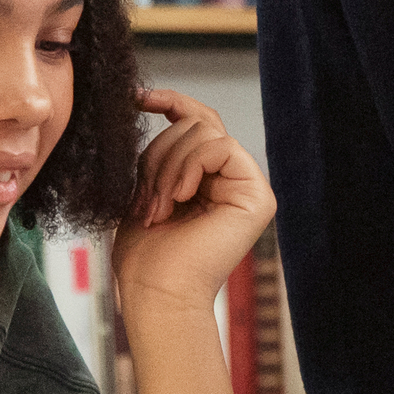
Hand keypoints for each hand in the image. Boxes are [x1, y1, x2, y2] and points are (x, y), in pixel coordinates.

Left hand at [109, 89, 274, 312]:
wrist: (157, 294)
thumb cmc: (146, 255)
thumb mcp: (146, 188)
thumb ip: (160, 153)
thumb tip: (150, 101)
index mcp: (211, 178)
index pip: (198, 121)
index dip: (170, 101)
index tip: (136, 99)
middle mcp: (235, 179)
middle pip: (196, 123)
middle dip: (159, 155)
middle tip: (147, 201)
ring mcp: (249, 187)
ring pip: (206, 131)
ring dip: (168, 166)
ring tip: (158, 207)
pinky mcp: (257, 196)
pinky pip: (222, 147)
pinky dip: (190, 166)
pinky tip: (180, 197)